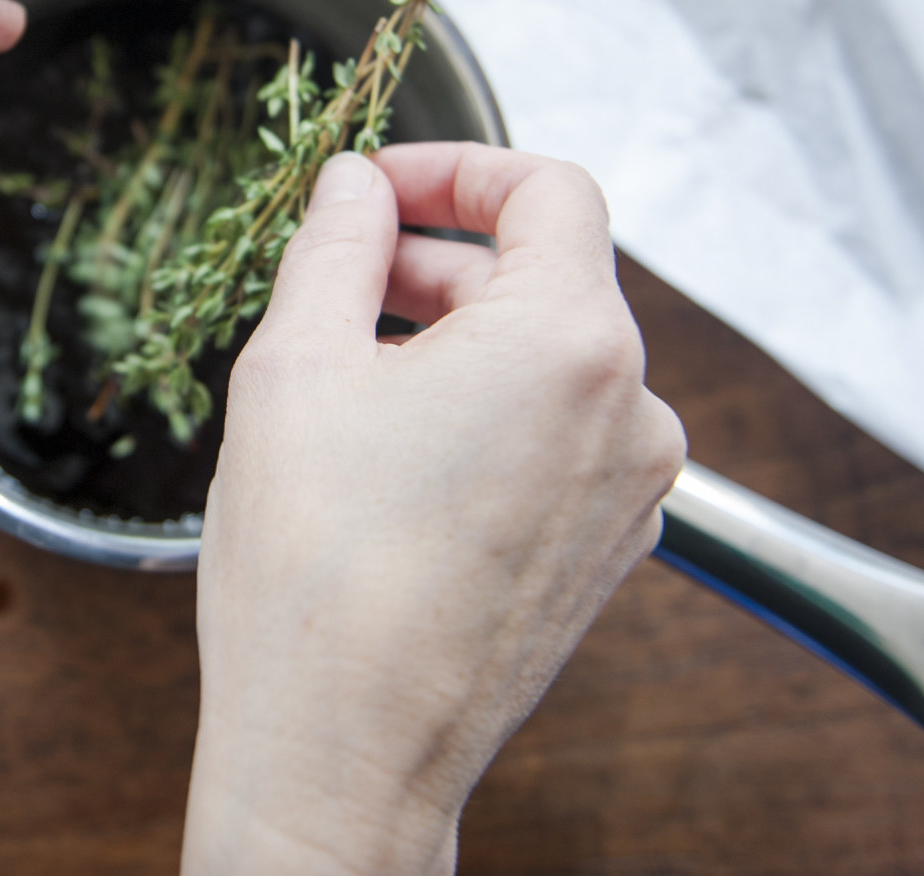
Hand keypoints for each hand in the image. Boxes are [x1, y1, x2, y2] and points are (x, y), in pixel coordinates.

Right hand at [182, 144, 685, 874]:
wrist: (345, 755)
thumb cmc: (318, 577)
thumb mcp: (294, 366)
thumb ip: (334, 245)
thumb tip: (352, 187)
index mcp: (570, 342)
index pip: (551, 191)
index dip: (458, 168)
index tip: (382, 187)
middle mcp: (629, 412)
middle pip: (549, 277)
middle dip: (440, 260)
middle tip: (339, 278)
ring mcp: (629, 491)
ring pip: (550, 362)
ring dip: (459, 341)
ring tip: (352, 374)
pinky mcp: (605, 551)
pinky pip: (557, 438)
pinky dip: (487, 414)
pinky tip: (394, 452)